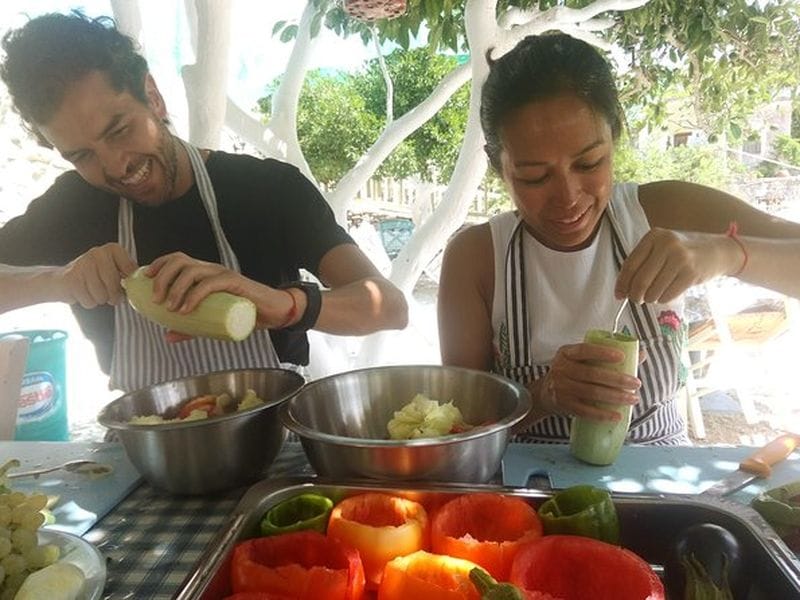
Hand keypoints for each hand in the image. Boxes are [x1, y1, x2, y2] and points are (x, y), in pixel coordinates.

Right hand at [57, 243, 136, 307]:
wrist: (63, 280)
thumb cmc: (95, 277)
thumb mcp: (114, 270)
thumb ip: (129, 274)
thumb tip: (146, 283)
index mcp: (113, 250)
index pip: (130, 270)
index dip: (128, 284)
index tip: (123, 286)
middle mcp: (98, 253)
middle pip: (115, 285)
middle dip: (113, 296)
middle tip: (110, 296)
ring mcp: (83, 264)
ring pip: (102, 295)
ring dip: (100, 299)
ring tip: (94, 291)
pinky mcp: (71, 278)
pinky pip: (89, 301)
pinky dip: (88, 302)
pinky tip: (83, 293)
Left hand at [146, 252, 297, 327]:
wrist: (272, 312)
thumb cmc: (243, 314)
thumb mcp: (211, 322)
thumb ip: (191, 328)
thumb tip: (167, 335)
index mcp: (204, 273)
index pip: (176, 259)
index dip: (158, 265)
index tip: (144, 281)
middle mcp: (211, 269)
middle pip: (179, 261)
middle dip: (162, 277)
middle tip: (155, 300)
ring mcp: (222, 274)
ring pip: (191, 270)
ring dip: (175, 287)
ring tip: (169, 307)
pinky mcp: (234, 283)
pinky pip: (210, 283)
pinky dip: (194, 295)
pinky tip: (186, 309)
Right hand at [539, 342, 640, 420]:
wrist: (545, 393)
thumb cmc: (571, 373)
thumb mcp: (581, 360)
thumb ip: (607, 356)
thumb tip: (641, 354)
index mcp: (567, 353)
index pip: (584, 350)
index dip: (602, 353)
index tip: (622, 357)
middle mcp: (561, 369)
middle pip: (592, 374)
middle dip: (617, 379)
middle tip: (636, 384)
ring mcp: (561, 388)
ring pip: (591, 393)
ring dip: (615, 397)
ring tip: (633, 399)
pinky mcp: (564, 404)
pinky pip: (585, 411)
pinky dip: (602, 414)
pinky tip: (617, 415)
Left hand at [615, 228, 731, 303]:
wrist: (717, 251)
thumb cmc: (682, 252)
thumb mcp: (661, 248)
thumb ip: (641, 264)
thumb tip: (621, 291)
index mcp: (654, 236)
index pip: (630, 264)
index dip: (622, 283)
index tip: (618, 295)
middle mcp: (666, 244)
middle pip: (640, 280)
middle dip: (635, 295)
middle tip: (636, 299)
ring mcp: (680, 258)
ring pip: (653, 290)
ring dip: (649, 299)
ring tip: (653, 295)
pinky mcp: (691, 273)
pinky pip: (667, 295)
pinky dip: (662, 299)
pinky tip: (664, 294)